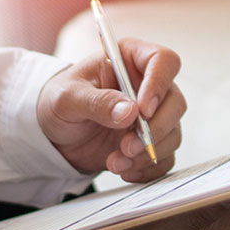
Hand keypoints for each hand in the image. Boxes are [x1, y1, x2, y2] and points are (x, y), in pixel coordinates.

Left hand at [37, 39, 186, 182]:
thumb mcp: (67, 97)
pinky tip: (124, 170)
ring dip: (148, 153)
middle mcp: (147, 85)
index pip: (163, 61)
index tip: (143, 110)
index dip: (159, 84)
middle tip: (128, 146)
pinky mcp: (151, 141)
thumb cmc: (59, 101)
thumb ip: (96, 102)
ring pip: (172, 132)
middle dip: (155, 129)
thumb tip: (129, 111)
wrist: (54, 132)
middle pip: (175, 102)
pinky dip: (148, 169)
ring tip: (116, 162)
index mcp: (130, 59)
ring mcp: (153, 115)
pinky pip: (165, 156)